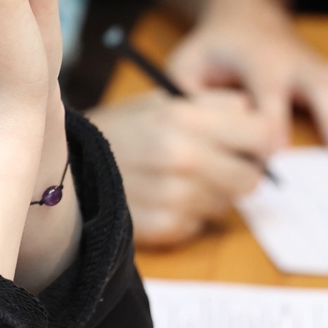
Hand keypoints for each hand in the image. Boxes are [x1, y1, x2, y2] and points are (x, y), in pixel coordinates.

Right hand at [87, 89, 279, 246]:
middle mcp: (184, 158)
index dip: (260, 140)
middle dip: (238, 171)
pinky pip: (199, 225)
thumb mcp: (162, 100)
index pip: (263, 135)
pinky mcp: (163, 227)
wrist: (63, 165)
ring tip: (178, 180)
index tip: (249, 142)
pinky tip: (161, 198)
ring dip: (211, 195)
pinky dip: (187, 214)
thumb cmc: (119, 129)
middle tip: (215, 165)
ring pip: (226, 205)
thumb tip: (259, 115)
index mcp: (186, 119)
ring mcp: (174, 197)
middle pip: (250, 178)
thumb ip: (215, 104)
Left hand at [168, 0, 327, 152]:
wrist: (247, 16)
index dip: (272, 124)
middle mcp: (296, 63)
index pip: (269, 94)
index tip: (276, 152)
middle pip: (323, 87)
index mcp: (258, 60)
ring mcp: (319, 69)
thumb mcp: (187, 64)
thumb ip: (189, 98)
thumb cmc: (213, 50)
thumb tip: (201, 135)